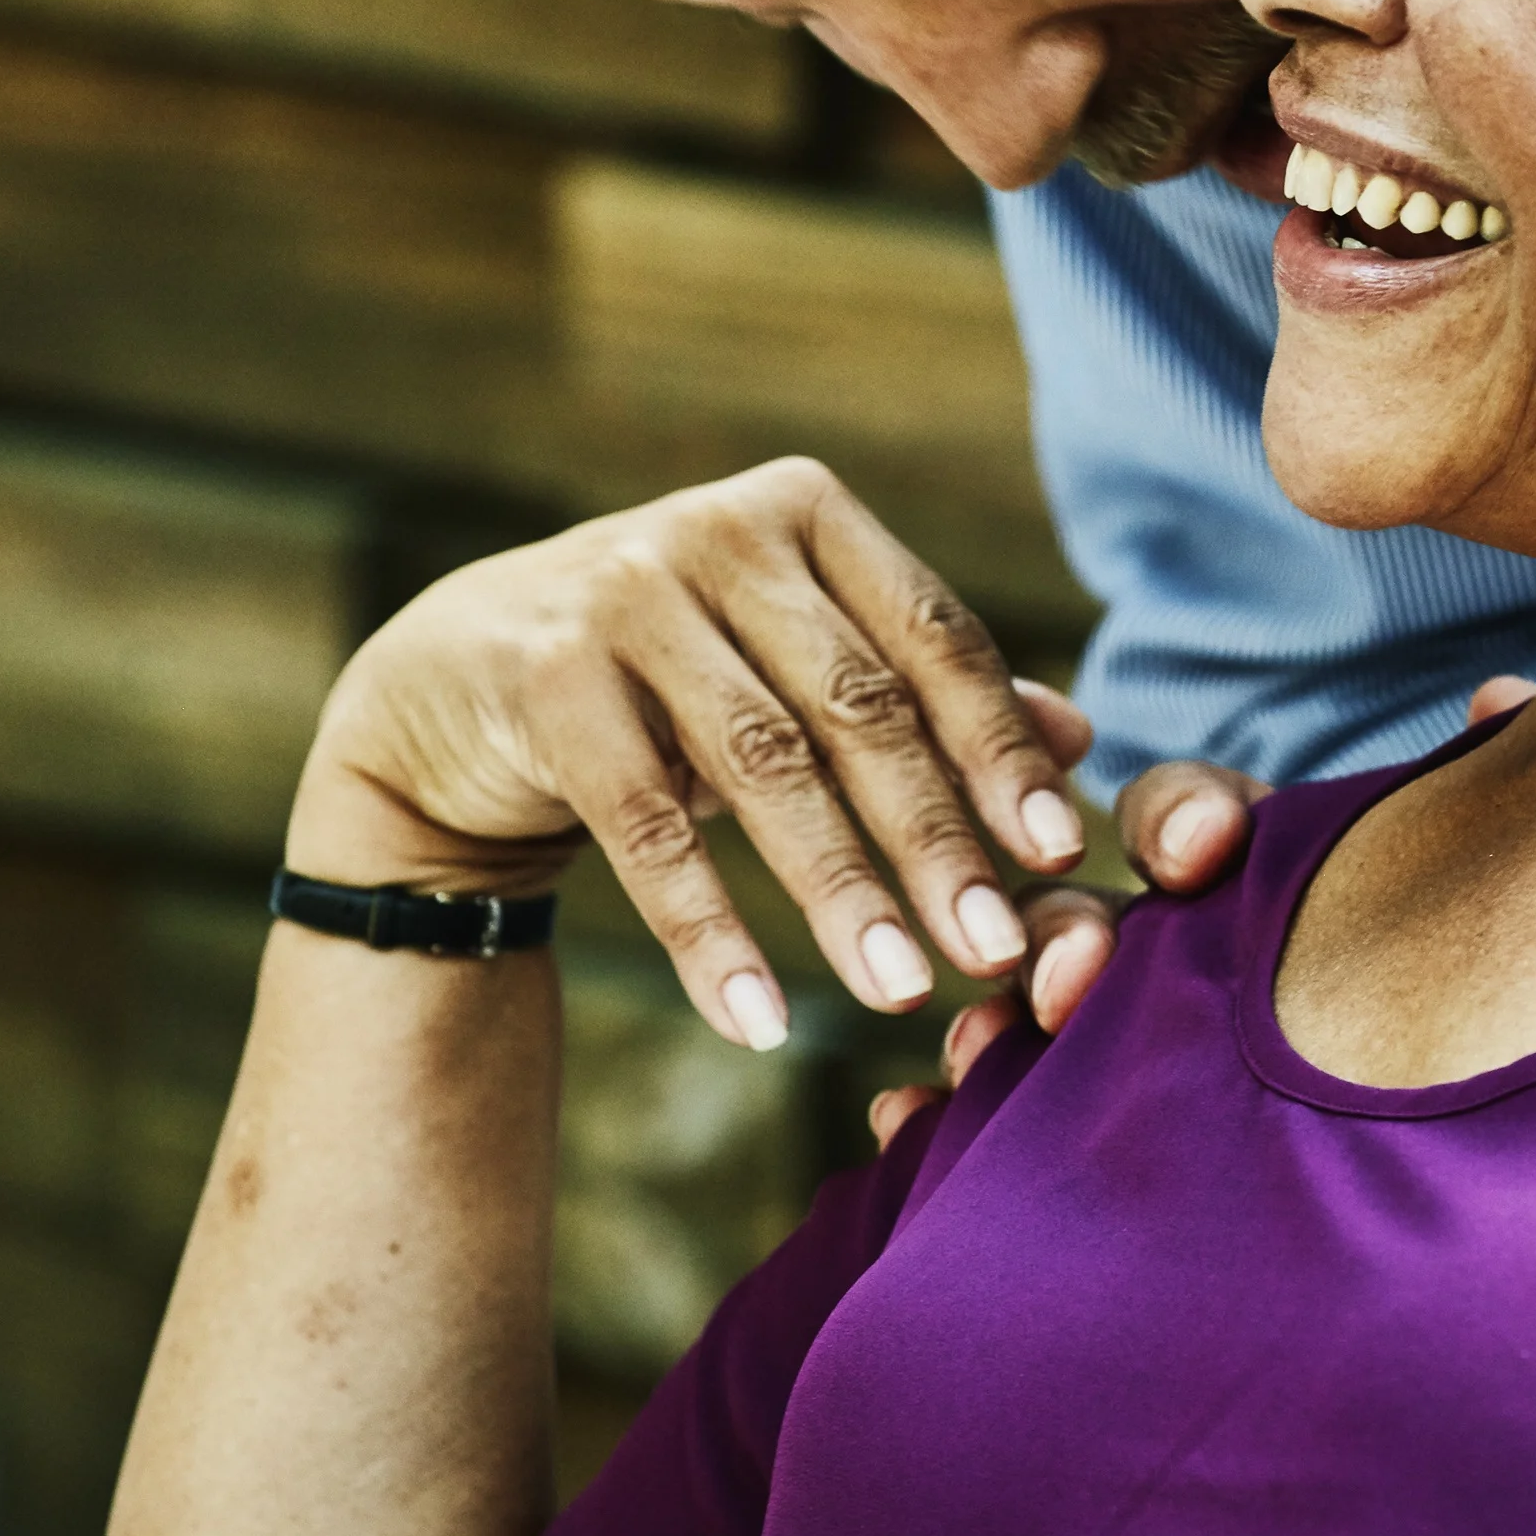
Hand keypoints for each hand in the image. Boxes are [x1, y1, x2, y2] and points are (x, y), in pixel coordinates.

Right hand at [292, 457, 1091, 1051]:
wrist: (453, 689)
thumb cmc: (668, 680)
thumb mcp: (794, 670)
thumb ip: (926, 695)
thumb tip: (1082, 741)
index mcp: (807, 513)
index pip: (933, 635)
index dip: (1001, 749)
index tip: (1061, 857)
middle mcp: (718, 530)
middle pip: (857, 705)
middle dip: (934, 837)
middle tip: (996, 951)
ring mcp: (621, 592)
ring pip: (761, 764)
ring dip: (838, 890)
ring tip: (899, 994)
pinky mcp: (543, 675)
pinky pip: (644, 824)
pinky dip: (709, 932)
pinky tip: (760, 1022)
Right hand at [865, 670, 1535, 1144]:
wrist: (1464, 1181)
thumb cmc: (1466, 986)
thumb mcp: (1472, 884)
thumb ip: (1475, 789)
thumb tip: (1496, 694)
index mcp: (1255, 881)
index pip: (1195, 822)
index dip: (1184, 827)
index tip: (1200, 859)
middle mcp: (1172, 959)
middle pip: (1094, 925)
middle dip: (1070, 941)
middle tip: (1068, 980)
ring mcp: (1121, 1056)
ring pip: (1029, 1023)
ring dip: (996, 1030)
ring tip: (975, 1059)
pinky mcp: (1071, 1144)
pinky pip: (990, 1130)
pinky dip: (942, 1128)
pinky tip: (906, 1131)